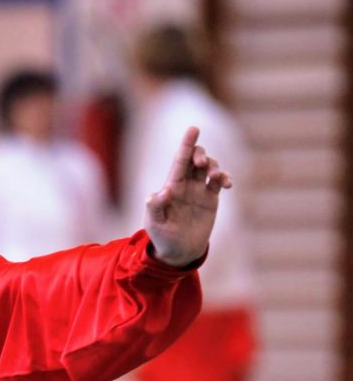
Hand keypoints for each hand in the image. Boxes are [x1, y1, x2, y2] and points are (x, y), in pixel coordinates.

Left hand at [144, 126, 232, 266]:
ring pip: (209, 168)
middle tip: (201, 163)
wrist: (177, 251)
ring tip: (216, 176)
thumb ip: (155, 206)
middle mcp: (185, 185)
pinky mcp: (210, 199)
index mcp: (171, 186)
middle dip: (201, 154)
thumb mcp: (154, 222)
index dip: (186, 145)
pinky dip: (225, 178)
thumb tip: (163, 191)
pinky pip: (219, 183)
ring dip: (214, 166)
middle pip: (195, 160)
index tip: (194, 128)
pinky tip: (227, 183)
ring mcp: (198, 191)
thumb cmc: (161, 236)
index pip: (179, 161)